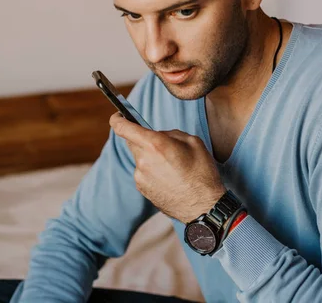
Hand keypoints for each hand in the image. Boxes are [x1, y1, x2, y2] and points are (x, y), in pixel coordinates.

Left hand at [109, 112, 225, 222]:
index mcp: (155, 144)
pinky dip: (152, 171)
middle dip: (144, 140)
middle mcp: (143, 160)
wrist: (203, 206)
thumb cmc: (202, 173)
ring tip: (172, 167)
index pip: (123, 128)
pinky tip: (169, 178)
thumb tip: (158, 135)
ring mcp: (140, 176)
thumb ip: (170, 134)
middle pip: (132, 142)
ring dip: (150, 157)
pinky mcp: (142, 188)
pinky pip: (143, 172)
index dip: (118, 119)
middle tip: (163, 146)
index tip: (118, 116)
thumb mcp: (193, 142)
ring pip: (140, 158)